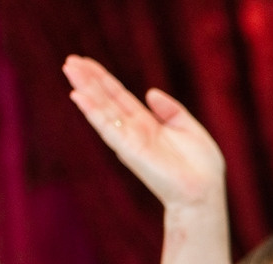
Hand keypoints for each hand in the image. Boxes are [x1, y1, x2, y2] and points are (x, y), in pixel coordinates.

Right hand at [63, 57, 225, 209]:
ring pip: (102, 110)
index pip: (120, 97)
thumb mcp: (190, 129)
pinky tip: (78, 96)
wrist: (204, 194)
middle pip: (107, 100)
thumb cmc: (202, 168)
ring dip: (85, 90)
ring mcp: (130, 141)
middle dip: (88, 80)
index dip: (103, 79)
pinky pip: (108, 128)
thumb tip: (150, 93)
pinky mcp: (129, 151)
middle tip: (70, 61)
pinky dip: (93, 112)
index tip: (86, 62)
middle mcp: (135, 131)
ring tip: (69, 69)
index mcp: (148, 124)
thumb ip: (171, 111)